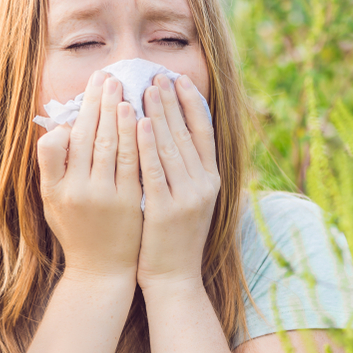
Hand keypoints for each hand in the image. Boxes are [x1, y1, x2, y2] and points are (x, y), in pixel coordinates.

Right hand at [37, 71, 142, 277]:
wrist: (101, 271)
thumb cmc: (76, 230)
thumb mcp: (52, 200)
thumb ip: (52, 165)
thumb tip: (61, 126)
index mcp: (56, 187)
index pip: (65, 139)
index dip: (80, 111)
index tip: (90, 87)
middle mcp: (78, 191)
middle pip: (91, 136)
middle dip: (100, 103)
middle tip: (109, 75)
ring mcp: (107, 197)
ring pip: (114, 146)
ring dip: (120, 114)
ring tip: (125, 88)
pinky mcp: (131, 203)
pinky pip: (135, 163)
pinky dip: (138, 138)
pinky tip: (143, 117)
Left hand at [135, 74, 220, 289]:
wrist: (174, 278)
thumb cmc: (174, 237)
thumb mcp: (190, 200)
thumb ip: (186, 169)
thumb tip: (173, 132)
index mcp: (212, 180)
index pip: (204, 132)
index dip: (192, 103)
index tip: (179, 79)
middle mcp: (204, 185)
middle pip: (187, 134)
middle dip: (171, 101)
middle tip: (156, 74)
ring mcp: (187, 197)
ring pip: (171, 147)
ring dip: (159, 114)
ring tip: (146, 88)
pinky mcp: (167, 210)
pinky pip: (156, 170)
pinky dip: (148, 144)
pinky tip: (139, 122)